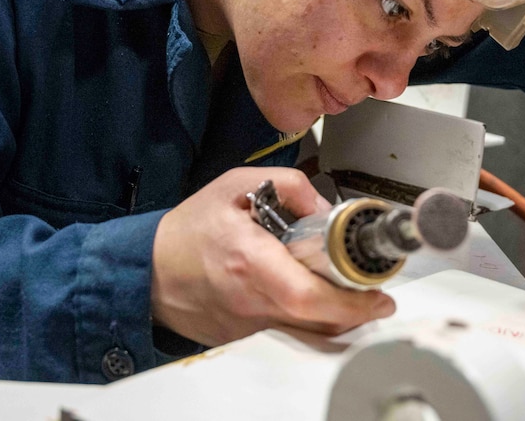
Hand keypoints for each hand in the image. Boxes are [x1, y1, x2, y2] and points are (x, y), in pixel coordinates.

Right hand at [151, 166, 395, 345]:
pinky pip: (284, 333)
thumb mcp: (236, 185)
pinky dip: (303, 320)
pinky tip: (306, 299)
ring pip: (305, 332)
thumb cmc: (188, 230)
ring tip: (344, 295)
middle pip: (317, 320)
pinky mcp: (241, 339)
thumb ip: (288, 185)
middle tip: (375, 297)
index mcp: (250, 260)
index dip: (351, 302)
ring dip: (332, 317)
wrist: (146, 270)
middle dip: (354, 311)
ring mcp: (245, 326)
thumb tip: (324, 206)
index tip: (377, 296)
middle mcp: (249, 300)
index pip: (309, 295)